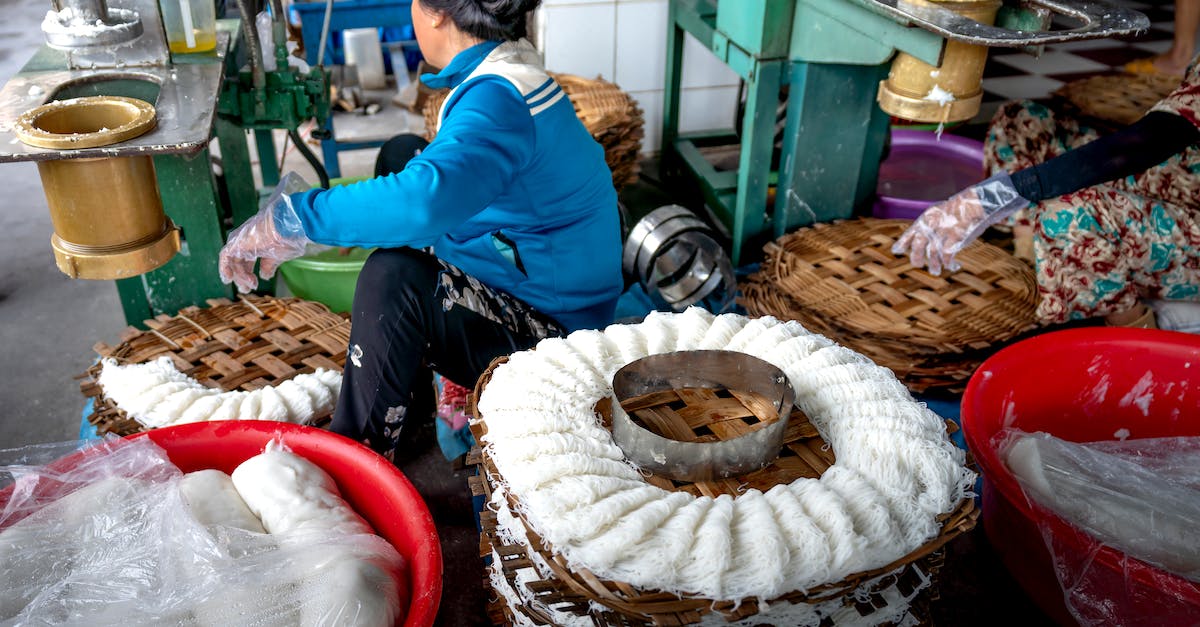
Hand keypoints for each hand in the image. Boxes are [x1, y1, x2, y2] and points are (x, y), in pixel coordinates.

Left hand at [218, 172, 312, 292]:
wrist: (286, 227)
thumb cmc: (287, 238)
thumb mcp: (278, 256)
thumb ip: (269, 266)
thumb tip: (265, 276)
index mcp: (256, 243)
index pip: (247, 260)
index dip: (248, 274)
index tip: (254, 284)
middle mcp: (246, 242)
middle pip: (239, 262)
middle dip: (242, 278)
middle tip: (247, 289)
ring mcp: (240, 241)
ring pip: (233, 262)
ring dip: (239, 276)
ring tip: (248, 286)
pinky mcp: (236, 243)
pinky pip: (225, 257)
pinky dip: (225, 268)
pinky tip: (229, 279)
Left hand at [892, 171, 1028, 274]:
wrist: (977, 203)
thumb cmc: (958, 210)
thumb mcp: (939, 213)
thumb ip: (929, 225)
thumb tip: (919, 239)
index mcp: (927, 218)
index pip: (911, 232)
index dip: (903, 242)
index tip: (896, 251)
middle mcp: (932, 224)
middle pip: (919, 245)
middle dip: (916, 257)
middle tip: (917, 265)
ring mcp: (944, 231)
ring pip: (933, 252)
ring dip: (933, 264)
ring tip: (935, 271)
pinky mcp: (956, 237)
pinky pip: (948, 255)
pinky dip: (948, 263)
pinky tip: (951, 266)